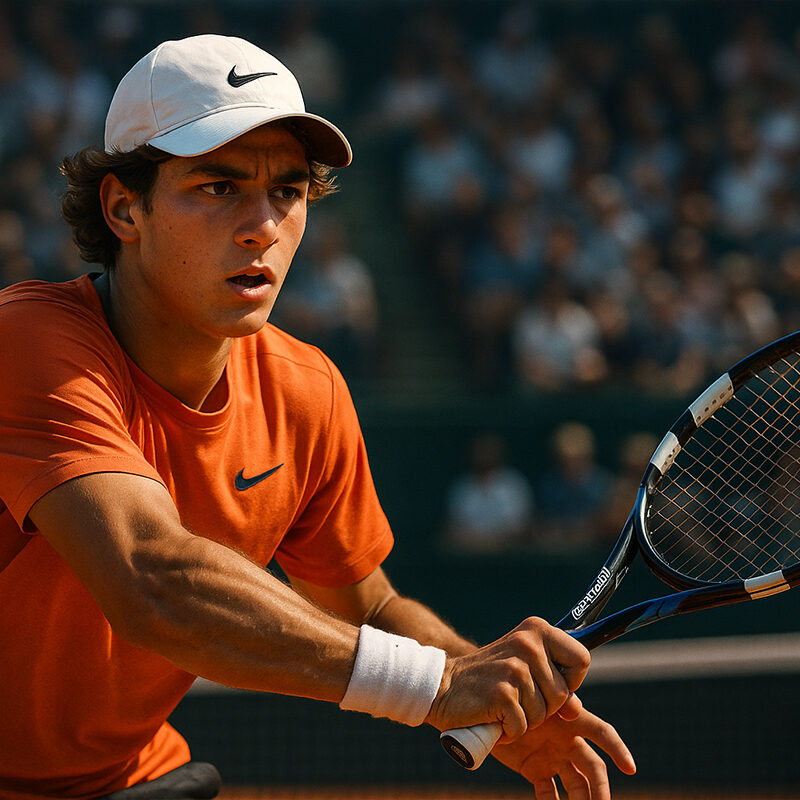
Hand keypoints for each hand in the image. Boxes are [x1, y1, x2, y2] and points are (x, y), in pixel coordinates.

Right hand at [426, 617, 590, 739]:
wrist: (443, 685)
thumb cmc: (489, 679)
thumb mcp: (525, 670)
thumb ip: (555, 684)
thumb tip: (576, 709)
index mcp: (537, 630)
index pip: (582, 658)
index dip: (571, 680)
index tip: (548, 684)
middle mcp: (528, 643)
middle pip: (563, 694)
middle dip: (543, 707)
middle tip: (514, 696)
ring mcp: (515, 668)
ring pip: (544, 714)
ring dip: (524, 720)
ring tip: (502, 704)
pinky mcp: (502, 693)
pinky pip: (523, 727)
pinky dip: (508, 731)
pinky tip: (492, 715)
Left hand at [492, 696, 635, 799]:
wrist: (485, 705)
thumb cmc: (510, 692)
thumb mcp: (531, 692)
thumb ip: (554, 700)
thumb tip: (575, 707)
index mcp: (570, 719)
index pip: (601, 732)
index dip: (617, 748)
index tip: (630, 768)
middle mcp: (567, 740)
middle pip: (593, 768)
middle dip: (601, 790)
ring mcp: (553, 757)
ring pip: (577, 785)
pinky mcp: (536, 770)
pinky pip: (550, 793)